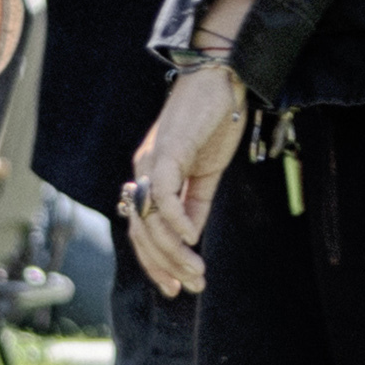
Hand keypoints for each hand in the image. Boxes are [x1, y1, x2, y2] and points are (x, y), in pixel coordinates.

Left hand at [119, 55, 244, 296]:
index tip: (176, 287)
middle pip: (142, 231)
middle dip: (163, 265)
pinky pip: (164, 193)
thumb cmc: (214, 119)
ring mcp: (152, 160)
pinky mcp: (168, 150)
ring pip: (151, 219)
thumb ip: (195, 203)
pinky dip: (176, 220)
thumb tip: (191, 239)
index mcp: (150, 176)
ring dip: (174, 251)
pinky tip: (194, 238)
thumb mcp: (206, 172)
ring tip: (196, 272)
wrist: (221, 77)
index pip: (143, 230)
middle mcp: (143, 170)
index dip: (155, 262)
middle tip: (189, 287)